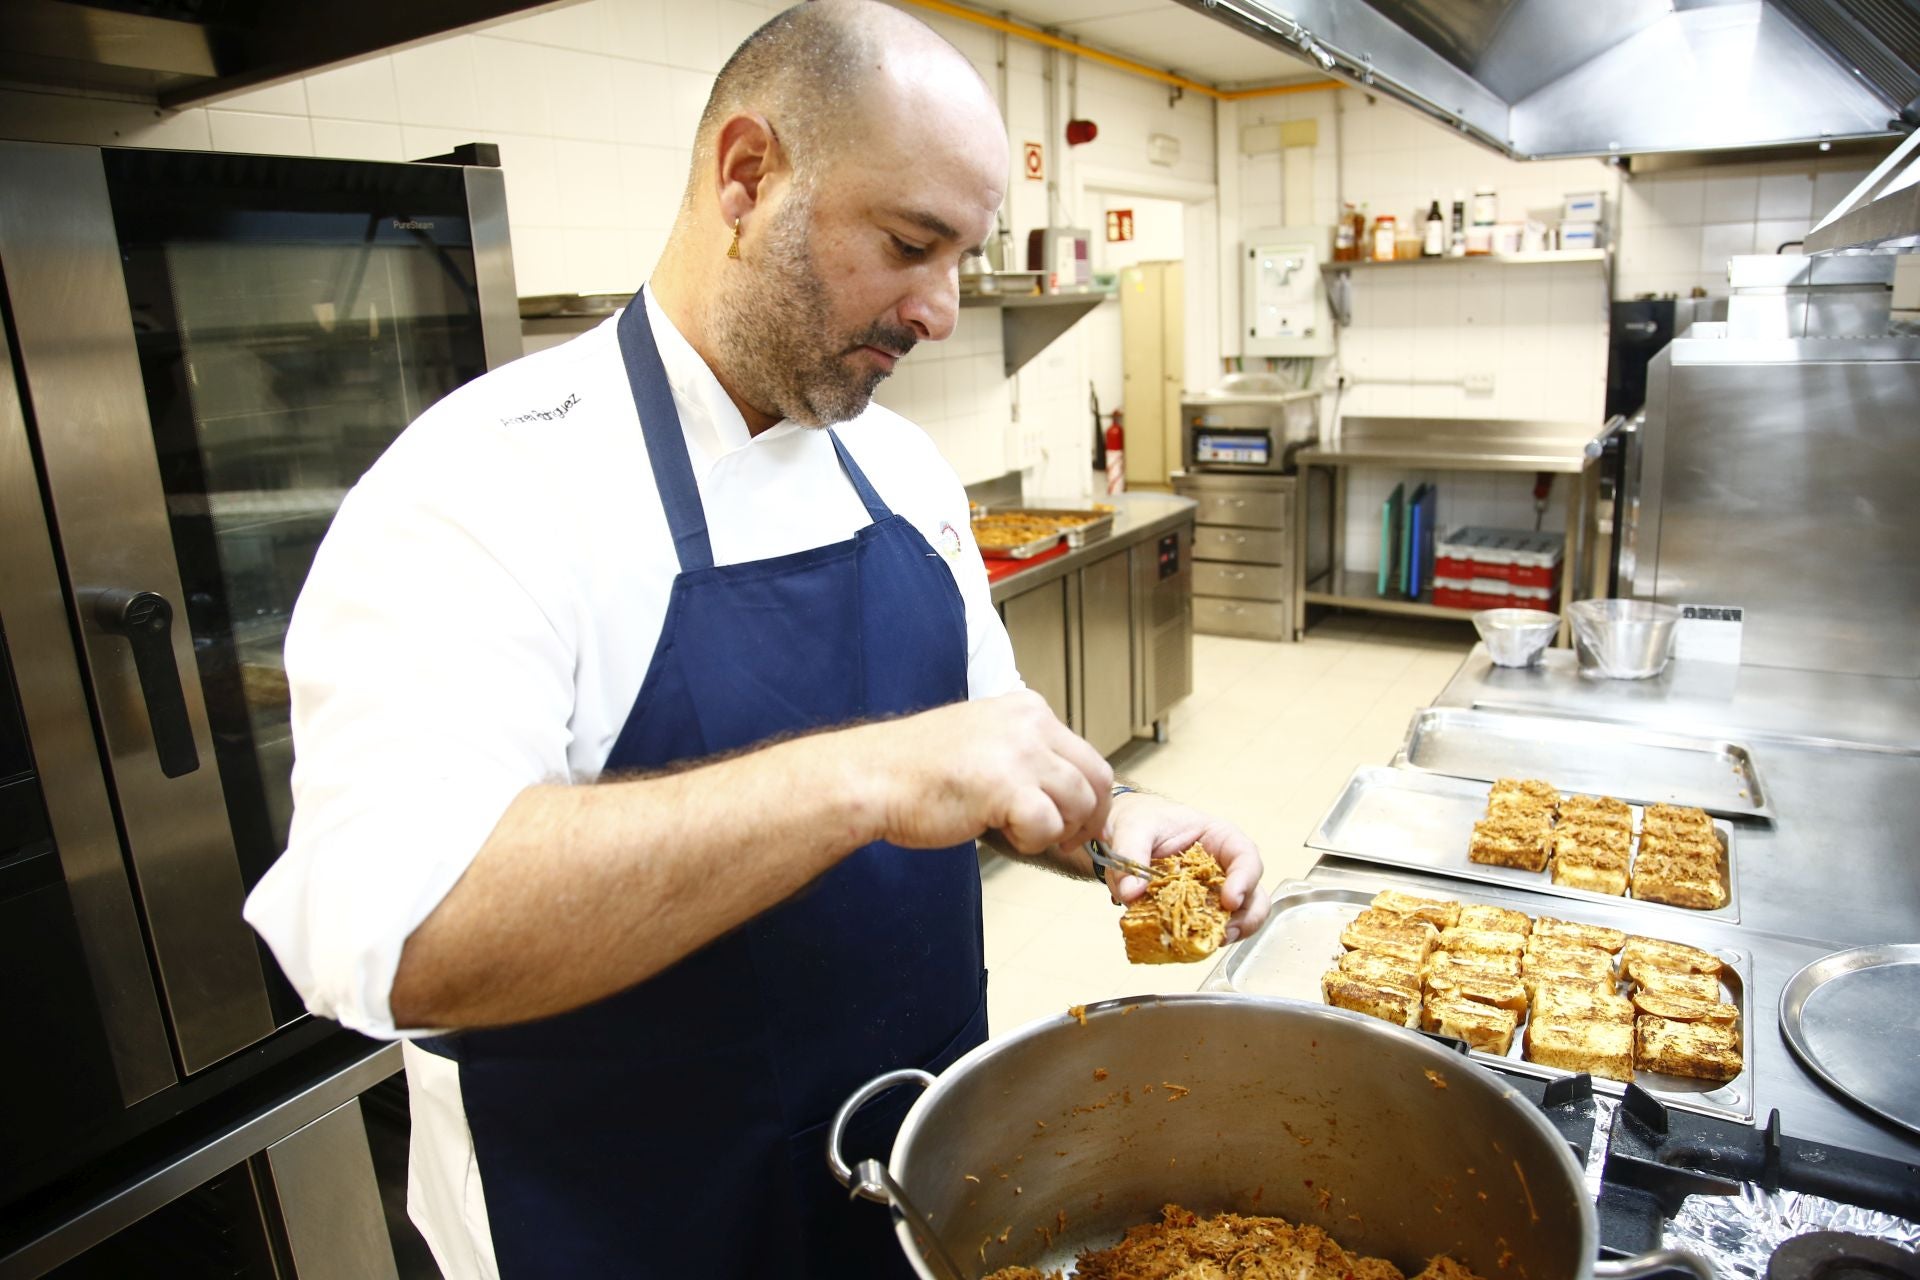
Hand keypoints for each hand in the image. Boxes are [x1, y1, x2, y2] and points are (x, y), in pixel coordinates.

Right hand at [854, 689, 1112, 854]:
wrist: (873, 777)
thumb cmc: (919, 769)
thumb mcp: (984, 740)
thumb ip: (1026, 755)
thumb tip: (1067, 795)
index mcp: (1028, 708)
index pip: (1087, 755)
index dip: (1087, 797)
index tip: (1072, 820)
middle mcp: (1031, 723)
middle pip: (1096, 779)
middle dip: (1087, 818)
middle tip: (1064, 839)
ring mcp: (1021, 753)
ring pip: (1079, 805)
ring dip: (1055, 831)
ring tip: (1016, 830)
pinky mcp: (1008, 787)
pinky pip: (1049, 827)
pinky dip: (1032, 841)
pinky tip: (1000, 832)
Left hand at [1101, 792, 1270, 944]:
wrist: (1124, 833)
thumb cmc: (1141, 819)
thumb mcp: (1133, 828)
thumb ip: (1132, 854)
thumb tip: (1131, 892)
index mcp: (1219, 838)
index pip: (1245, 856)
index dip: (1245, 880)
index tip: (1230, 900)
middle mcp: (1224, 867)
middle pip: (1253, 894)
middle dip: (1246, 917)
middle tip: (1223, 931)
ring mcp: (1213, 892)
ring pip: (1238, 917)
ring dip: (1228, 932)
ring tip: (1207, 942)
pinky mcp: (1196, 911)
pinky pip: (1208, 928)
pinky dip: (1202, 938)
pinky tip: (1186, 943)